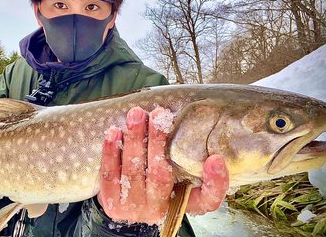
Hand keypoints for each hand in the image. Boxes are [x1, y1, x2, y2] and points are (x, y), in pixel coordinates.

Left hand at [98, 107, 228, 223]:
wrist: (130, 207)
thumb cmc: (162, 185)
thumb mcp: (184, 180)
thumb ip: (197, 164)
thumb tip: (214, 152)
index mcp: (184, 203)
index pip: (208, 199)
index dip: (215, 182)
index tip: (216, 158)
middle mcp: (160, 210)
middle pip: (161, 176)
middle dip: (158, 143)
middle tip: (158, 115)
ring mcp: (133, 209)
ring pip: (133, 172)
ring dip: (134, 140)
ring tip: (135, 115)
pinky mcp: (111, 204)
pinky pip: (110, 176)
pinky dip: (111, 153)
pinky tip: (113, 132)